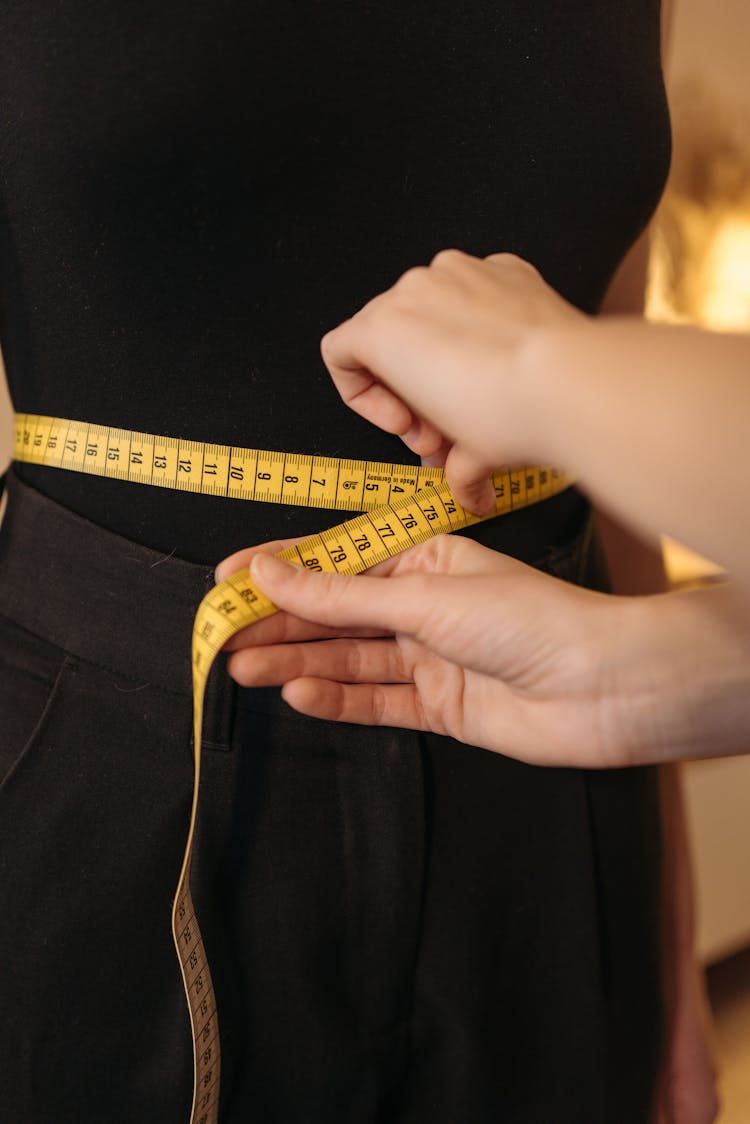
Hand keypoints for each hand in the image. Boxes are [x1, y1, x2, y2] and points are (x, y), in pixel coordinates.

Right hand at [218, 535, 749, 767]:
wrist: (602, 687)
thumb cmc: (530, 620)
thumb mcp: (425, 596)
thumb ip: (344, 595)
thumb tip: (272, 571)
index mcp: (425, 562)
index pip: (337, 566)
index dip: (280, 572)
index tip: (227, 581)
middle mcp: (424, 609)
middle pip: (336, 617)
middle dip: (279, 625)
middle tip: (221, 636)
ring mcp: (431, 659)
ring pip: (349, 660)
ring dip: (296, 662)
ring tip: (241, 668)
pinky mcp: (441, 707)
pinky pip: (377, 701)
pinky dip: (337, 699)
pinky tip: (297, 693)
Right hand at [321, 249, 582, 512]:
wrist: (568, 383)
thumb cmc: (504, 411)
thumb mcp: (464, 456)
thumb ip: (452, 469)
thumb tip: (468, 486)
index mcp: (383, 329)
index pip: (341, 356)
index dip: (366, 401)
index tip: (403, 428)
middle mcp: (415, 289)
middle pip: (390, 339)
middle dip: (412, 391)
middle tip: (442, 434)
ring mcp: (461, 272)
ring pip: (433, 314)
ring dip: (446, 358)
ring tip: (478, 403)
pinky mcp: (505, 269)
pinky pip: (477, 294)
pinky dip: (483, 328)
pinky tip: (507, 364)